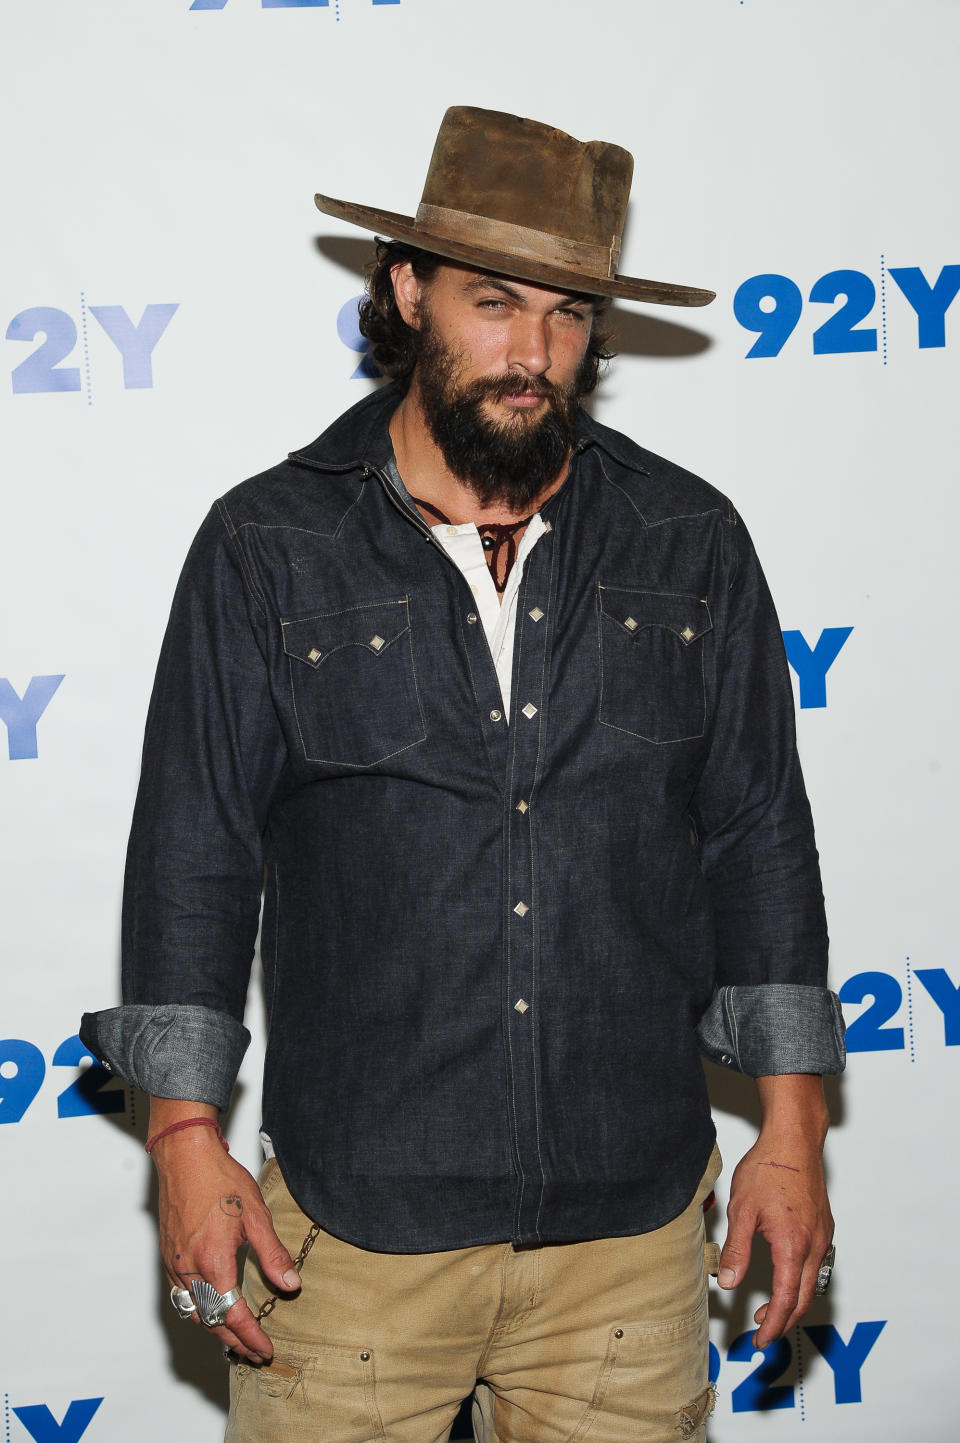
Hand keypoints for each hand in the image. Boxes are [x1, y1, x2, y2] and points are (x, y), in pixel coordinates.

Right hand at [152, 1120, 300, 1362]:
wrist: (185, 1156)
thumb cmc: (219, 1180)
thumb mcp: (255, 1216)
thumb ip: (272, 1255)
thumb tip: (290, 1285)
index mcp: (212, 1263)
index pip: (233, 1316)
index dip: (251, 1337)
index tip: (265, 1349)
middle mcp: (189, 1270)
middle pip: (211, 1322)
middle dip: (234, 1342)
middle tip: (254, 1353)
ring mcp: (175, 1265)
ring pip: (194, 1312)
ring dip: (216, 1329)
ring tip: (236, 1338)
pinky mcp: (169, 1256)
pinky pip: (182, 1297)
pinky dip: (199, 1311)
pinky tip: (211, 1309)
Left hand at [716, 1074, 832, 1349]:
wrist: (794, 1140)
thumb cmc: (769, 1169)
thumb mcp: (742, 1211)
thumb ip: (736, 1250)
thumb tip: (727, 1282)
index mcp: (794, 1246)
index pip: (786, 1301)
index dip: (773, 1325)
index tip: (760, 1340)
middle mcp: (815, 1245)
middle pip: (803, 1298)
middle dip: (784, 1320)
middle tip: (763, 1332)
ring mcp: (823, 1235)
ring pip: (812, 1282)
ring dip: (792, 1301)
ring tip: (769, 1307)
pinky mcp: (824, 1225)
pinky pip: (816, 1263)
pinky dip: (801, 1280)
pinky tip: (785, 1274)